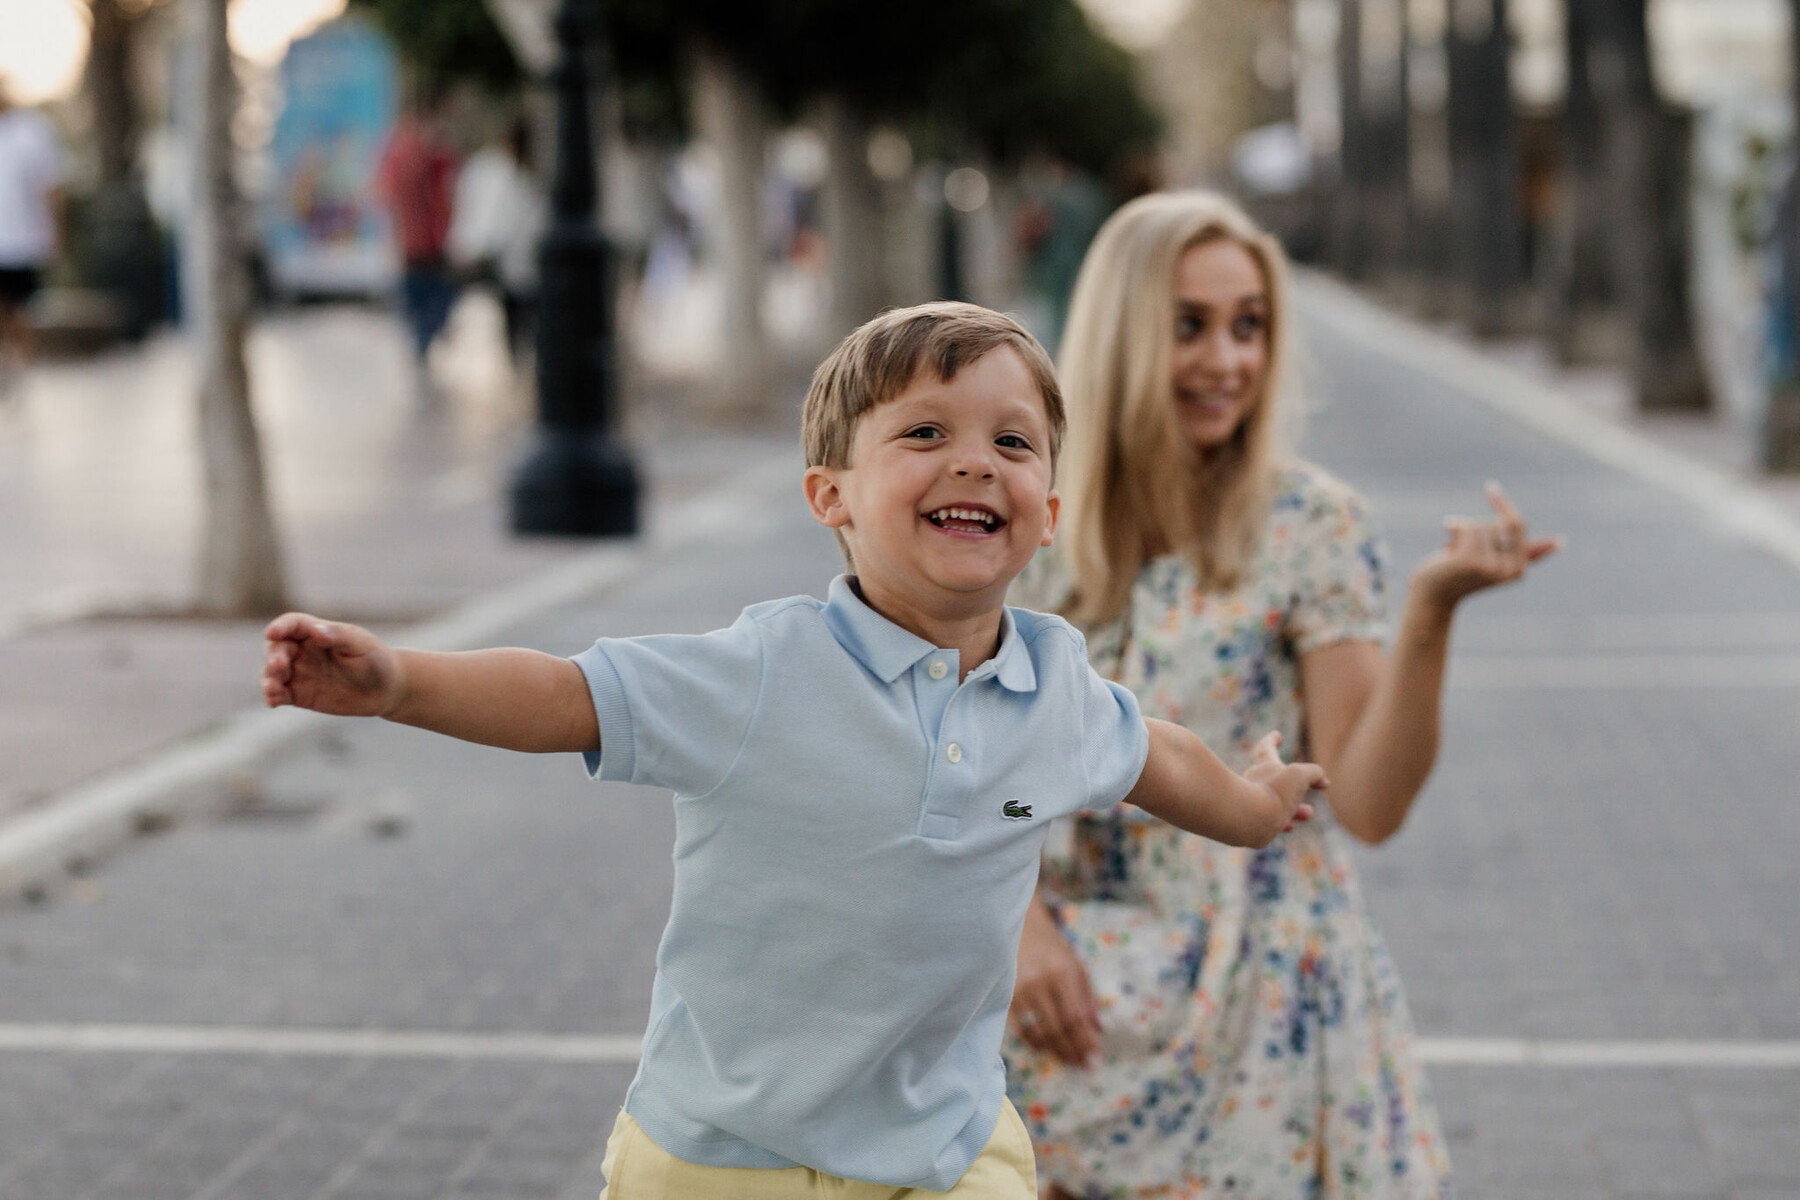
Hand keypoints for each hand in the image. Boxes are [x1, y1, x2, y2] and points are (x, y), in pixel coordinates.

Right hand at [262, 613, 403, 716]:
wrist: (386, 690)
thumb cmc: (375, 660)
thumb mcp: (360, 645)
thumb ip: (338, 636)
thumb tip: (316, 630)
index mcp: (317, 632)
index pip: (293, 624)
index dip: (280, 627)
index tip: (272, 633)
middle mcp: (303, 651)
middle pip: (278, 648)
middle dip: (274, 656)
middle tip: (279, 666)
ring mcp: (299, 672)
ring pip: (273, 672)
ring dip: (268, 678)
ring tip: (272, 688)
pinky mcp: (299, 694)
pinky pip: (280, 694)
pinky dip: (272, 696)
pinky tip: (273, 701)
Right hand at [1010, 895, 1100, 1066]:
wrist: (1018, 928)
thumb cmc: (1051, 949)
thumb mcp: (1076, 966)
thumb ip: (1088, 998)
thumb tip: (1100, 1030)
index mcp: (1061, 973)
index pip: (1075, 1017)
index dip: (1085, 1041)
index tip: (1095, 1058)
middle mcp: (1039, 982)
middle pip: (1058, 1028)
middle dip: (1073, 1050)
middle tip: (1083, 1065)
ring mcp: (1018, 990)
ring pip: (1038, 1032)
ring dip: (1055, 1051)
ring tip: (1069, 1060)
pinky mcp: (1004, 997)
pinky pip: (1020, 1029)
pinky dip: (1034, 1043)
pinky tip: (1046, 1049)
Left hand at [1242, 732, 1324, 834]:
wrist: (1248, 819)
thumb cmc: (1273, 792)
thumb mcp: (1300, 775)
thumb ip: (1313, 772)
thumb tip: (1320, 778)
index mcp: (1263, 766)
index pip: (1266, 748)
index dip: (1272, 740)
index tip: (1276, 734)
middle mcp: (1253, 782)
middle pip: (1274, 779)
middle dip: (1295, 785)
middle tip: (1312, 785)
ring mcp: (1250, 803)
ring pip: (1274, 803)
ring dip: (1294, 808)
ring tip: (1307, 813)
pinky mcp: (1249, 823)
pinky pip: (1267, 821)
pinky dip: (1281, 822)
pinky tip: (1289, 826)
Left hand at [1413, 482, 1560, 610]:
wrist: (1433, 597)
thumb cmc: (1462, 575)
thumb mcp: (1496, 561)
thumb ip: (1526, 552)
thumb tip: (1560, 541)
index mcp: (1519, 570)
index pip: (1517, 525)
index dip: (1503, 505)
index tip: (1490, 487)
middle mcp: (1509, 570)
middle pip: (1496, 522)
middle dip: (1476, 528)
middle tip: (1461, 549)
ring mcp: (1490, 567)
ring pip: (1480, 524)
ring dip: (1462, 532)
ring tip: (1454, 554)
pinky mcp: (1470, 561)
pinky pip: (1467, 527)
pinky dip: (1454, 530)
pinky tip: (1446, 550)